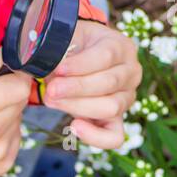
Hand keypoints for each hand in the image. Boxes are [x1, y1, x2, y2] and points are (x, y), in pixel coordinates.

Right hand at [0, 49, 32, 176]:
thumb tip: (3, 54)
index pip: (20, 86)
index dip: (14, 76)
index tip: (2, 75)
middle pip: (22, 99)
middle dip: (7, 92)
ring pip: (19, 117)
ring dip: (5, 112)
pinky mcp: (5, 163)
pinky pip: (16, 135)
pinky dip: (3, 131)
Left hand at [43, 21, 141, 148]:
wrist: (75, 61)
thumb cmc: (71, 49)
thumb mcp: (66, 40)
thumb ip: (60, 48)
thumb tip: (45, 62)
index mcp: (121, 46)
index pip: (106, 56)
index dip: (80, 65)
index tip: (58, 70)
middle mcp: (131, 72)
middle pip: (109, 83)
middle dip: (76, 88)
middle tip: (51, 89)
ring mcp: (127, 97)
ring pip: (111, 107)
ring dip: (78, 106)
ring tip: (53, 100)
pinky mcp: (118, 119)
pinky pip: (114, 137)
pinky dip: (95, 136)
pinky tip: (74, 126)